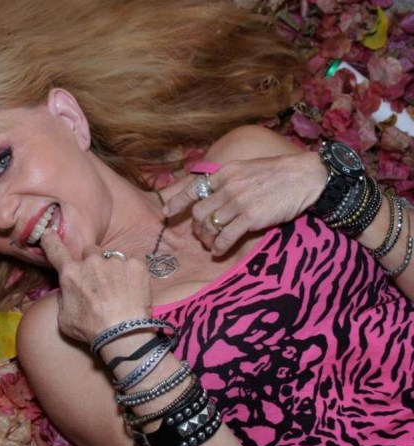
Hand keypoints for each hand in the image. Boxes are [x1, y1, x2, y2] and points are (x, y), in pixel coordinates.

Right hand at [40, 230, 151, 343]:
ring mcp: (116, 261)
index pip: (56, 250)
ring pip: (113, 257)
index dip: (51, 240)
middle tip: (100, 281)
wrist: (124, 335)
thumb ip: (64, 299)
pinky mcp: (136, 265)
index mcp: (71, 274)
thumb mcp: (65, 319)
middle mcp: (92, 262)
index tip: (49, 233)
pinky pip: (134, 261)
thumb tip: (67, 289)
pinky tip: (133, 288)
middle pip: (90, 251)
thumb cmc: (92, 330)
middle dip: (93, 262)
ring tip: (120, 290)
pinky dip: (133, 272)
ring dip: (114, 269)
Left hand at [164, 150, 326, 255]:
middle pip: (198, 212)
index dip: (177, 201)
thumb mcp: (247, 168)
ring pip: (209, 225)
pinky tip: (218, 251)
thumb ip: (228, 180)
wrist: (305, 177)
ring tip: (210, 245)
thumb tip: (214, 193)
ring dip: (206, 239)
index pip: (193, 187)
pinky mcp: (250, 218)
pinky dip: (218, 246)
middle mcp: (227, 187)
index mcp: (225, 173)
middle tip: (200, 235)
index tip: (167, 211)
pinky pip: (225, 236)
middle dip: (196, 226)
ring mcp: (238, 202)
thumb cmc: (278, 173)